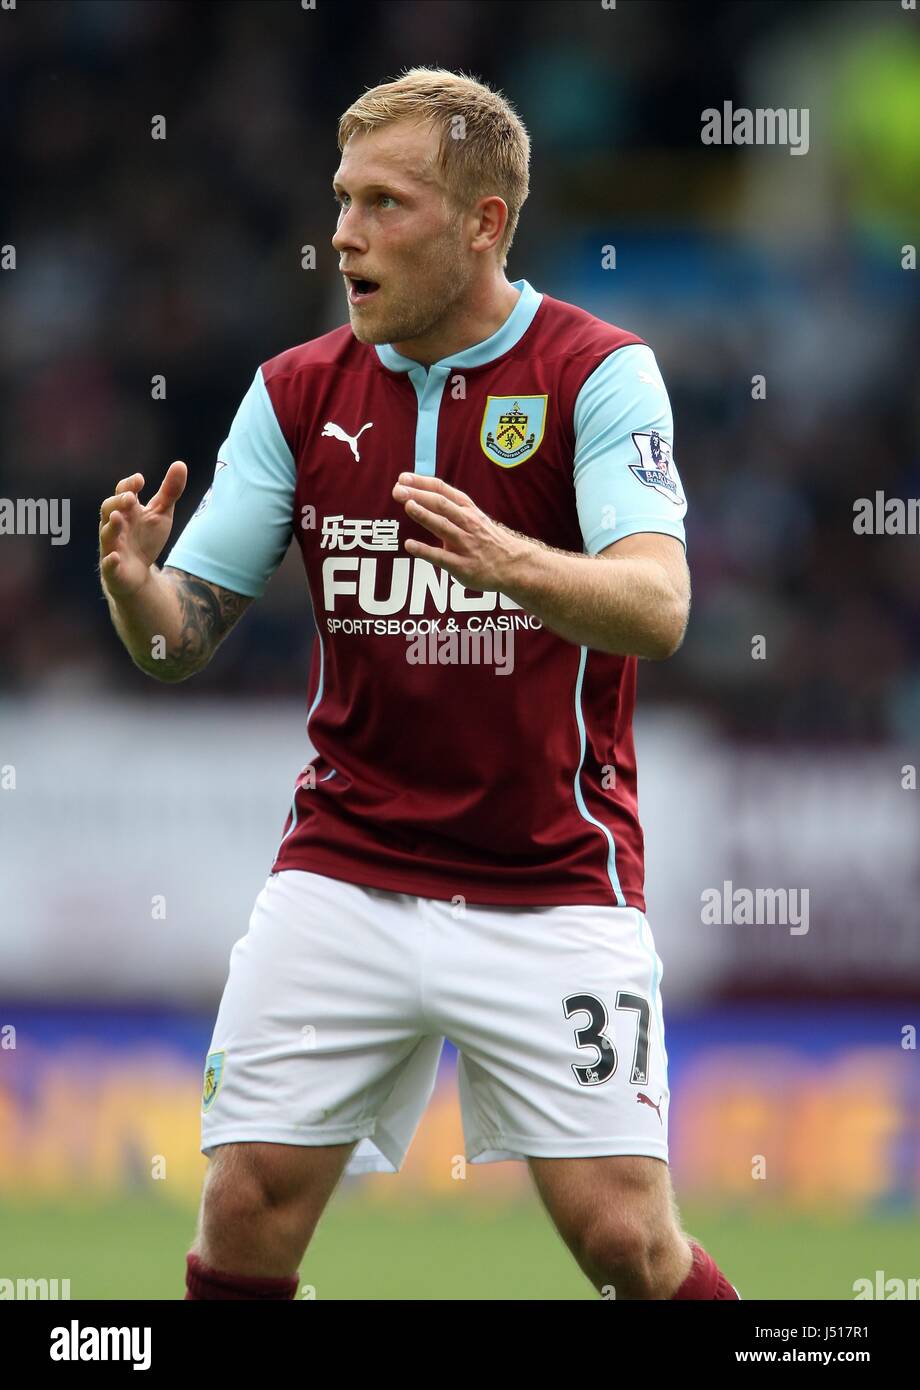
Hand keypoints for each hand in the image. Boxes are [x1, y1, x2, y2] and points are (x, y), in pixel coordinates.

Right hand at [99, 461, 187, 598]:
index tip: (140, 479)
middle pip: (109, 509)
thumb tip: (181, 464)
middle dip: (118, 502)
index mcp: (126, 511)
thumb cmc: (146, 538)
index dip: (128, 485)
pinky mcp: (113, 568)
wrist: (138, 573)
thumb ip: (169, 491)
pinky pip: (108, 564)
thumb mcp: (161, 514)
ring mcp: (112, 546)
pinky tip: (114, 557)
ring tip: (119, 518)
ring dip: (112, 526)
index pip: (122, 492)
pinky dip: (110, 561)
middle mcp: (115, 526)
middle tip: (130, 497)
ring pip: (106, 534)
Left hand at [392, 472, 527, 590]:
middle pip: (441, 504)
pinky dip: (425, 551)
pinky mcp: (463, 566)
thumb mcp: (472, 516)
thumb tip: (417, 493)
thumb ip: (449, 507)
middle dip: (418, 495)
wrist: (513, 564)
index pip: (442, 489)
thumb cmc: (485, 538)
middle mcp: (467, 523)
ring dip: (425, 515)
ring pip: (444, 526)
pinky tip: (409, 545)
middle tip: (397, 490)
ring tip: (408, 506)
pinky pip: (442, 557)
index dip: (421, 482)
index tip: (402, 478)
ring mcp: (466, 544)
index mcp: (466, 509)